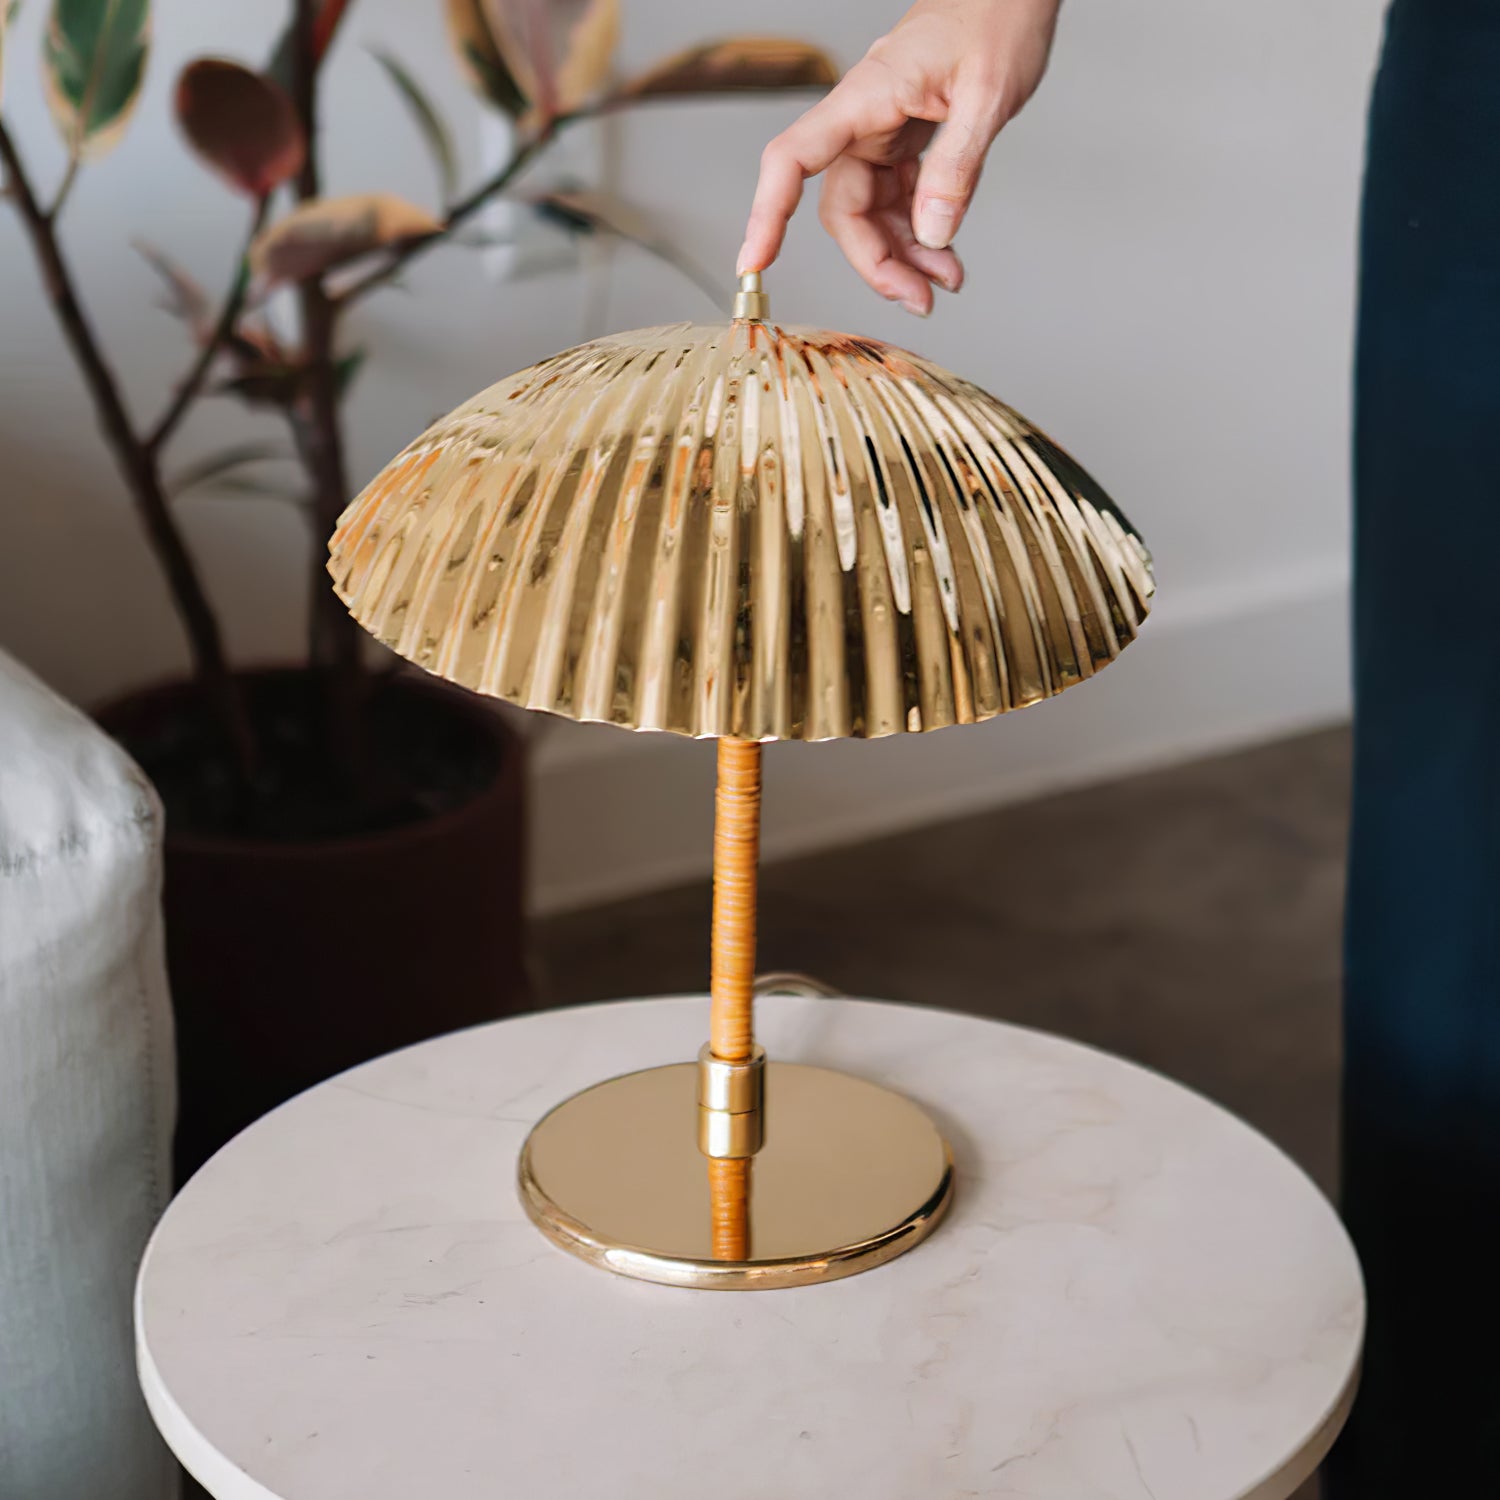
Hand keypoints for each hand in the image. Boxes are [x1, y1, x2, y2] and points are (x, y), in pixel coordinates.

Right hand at [738, 0, 1060, 314]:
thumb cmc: (999, 15)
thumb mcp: (988, 93)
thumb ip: (956, 165)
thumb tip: (931, 235)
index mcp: (865, 97)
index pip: (793, 160)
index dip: (767, 214)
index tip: (754, 263)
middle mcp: (864, 119)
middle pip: (843, 209)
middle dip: (876, 262)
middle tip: (920, 301)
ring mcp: (883, 133)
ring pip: (871, 214)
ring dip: (903, 257)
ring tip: (945, 283)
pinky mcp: (906, 142)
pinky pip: (899, 201)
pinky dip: (921, 235)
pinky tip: (946, 258)